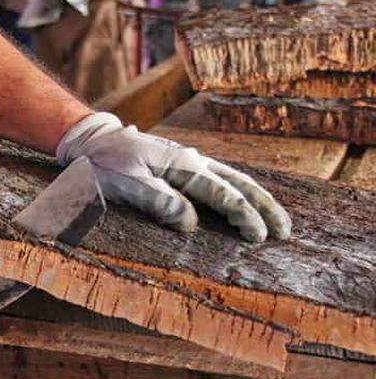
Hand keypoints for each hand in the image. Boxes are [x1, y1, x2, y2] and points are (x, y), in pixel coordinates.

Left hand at [56, 113, 291, 241]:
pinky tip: (245, 200)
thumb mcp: (127, 183)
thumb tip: (191, 222)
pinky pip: (220, 177)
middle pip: (239, 184)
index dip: (243, 216)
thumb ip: (159, 201)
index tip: (259, 237)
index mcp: (184, 166)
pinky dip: (239, 190)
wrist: (94, 141)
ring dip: (257, 199)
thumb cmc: (107, 164)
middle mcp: (194, 161)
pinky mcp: (183, 165)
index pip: (223, 194)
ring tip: (276, 219)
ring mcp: (191, 161)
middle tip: (284, 232)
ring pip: (234, 179)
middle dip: (264, 208)